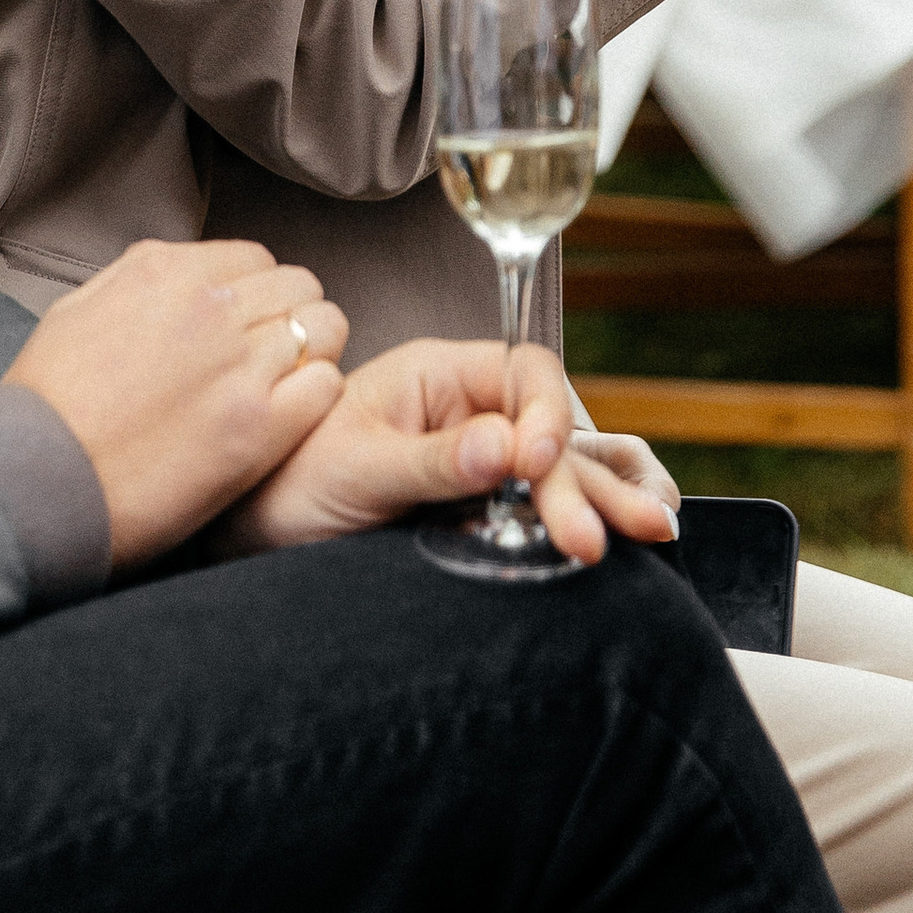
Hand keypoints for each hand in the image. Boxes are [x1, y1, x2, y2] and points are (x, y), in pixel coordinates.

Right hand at [1, 239, 345, 567]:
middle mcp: (210, 309)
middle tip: (272, 356)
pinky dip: (317, 395)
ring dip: (311, 352)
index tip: (248, 323)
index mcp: (165, 273)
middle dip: (291, 316)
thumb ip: (135, 281)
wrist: (37, 483)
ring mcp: (239, 368)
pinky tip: (288, 417)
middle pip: (299, 286)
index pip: (257, 259)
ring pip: (324, 327)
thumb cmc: (47, 408)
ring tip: (285, 386)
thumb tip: (175, 274)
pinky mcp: (259, 430)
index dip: (258, 292)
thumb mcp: (76, 310)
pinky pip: (327, 385)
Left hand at [223, 341, 677, 565]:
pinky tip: (623, 535)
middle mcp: (469, 410)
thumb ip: (432, 459)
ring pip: (559, 469)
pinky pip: (542, 505)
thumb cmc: (291, 481)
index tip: (535, 463)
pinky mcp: (483, 508)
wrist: (256, 532)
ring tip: (656, 528)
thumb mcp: (357, 469)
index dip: (542, 413)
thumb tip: (506, 448)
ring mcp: (481, 461)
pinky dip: (582, 517)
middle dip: (581, 479)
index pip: (520, 373)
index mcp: (438, 374)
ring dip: (603, 497)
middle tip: (595, 539)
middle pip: (549, 429)